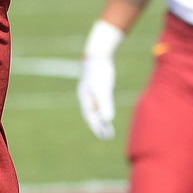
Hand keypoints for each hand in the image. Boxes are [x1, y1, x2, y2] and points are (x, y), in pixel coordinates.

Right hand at [76, 19, 121, 139]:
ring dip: (99, 119)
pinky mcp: (96, 88)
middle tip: (106, 136)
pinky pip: (98, 103)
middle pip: (91, 115)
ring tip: (106, 128)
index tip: (104, 136)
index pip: (91, 117)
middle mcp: (86, 97)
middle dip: (98, 126)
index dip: (97, 127)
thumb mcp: (102, 88)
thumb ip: (104, 104)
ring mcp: (90, 92)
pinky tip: (106, 111)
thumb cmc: (99, 72)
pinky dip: (101, 110)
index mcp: (86, 99)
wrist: (97, 55)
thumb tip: (107, 120)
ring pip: (93, 109)